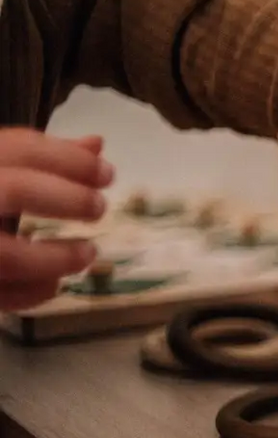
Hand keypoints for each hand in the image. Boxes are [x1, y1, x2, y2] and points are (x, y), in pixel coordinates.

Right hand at [0, 130, 111, 311]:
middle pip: (13, 191)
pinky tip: (54, 283)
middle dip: (65, 199)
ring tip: (88, 252)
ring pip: (5, 256)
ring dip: (55, 257)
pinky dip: (30, 293)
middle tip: (99, 208)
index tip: (107, 173)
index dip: (68, 159)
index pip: (16, 147)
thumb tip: (96, 144)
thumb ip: (34, 157)